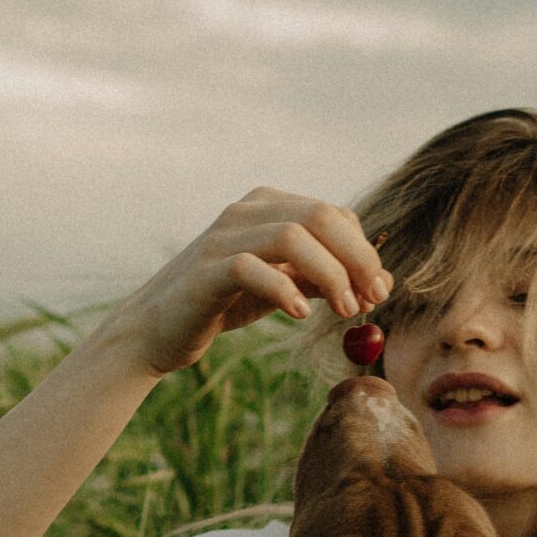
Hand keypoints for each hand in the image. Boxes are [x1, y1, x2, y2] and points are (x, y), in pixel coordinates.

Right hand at [92, 188, 392, 377]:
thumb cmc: (222, 304)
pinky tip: (298, 315)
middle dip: (357, 259)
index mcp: (267, 206)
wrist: (155, 330)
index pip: (334, 215)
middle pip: (321, 216)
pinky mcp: (205, 271)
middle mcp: (246, 212)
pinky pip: (251, 268)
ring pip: (293, 236)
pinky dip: (284, 289)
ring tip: (343, 310)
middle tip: (371, 300)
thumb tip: (381, 284)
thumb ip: (323, 279)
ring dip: (330, 274)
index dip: (364, 252)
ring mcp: (223, 237)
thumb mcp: (282, 286)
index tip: (378, 293)